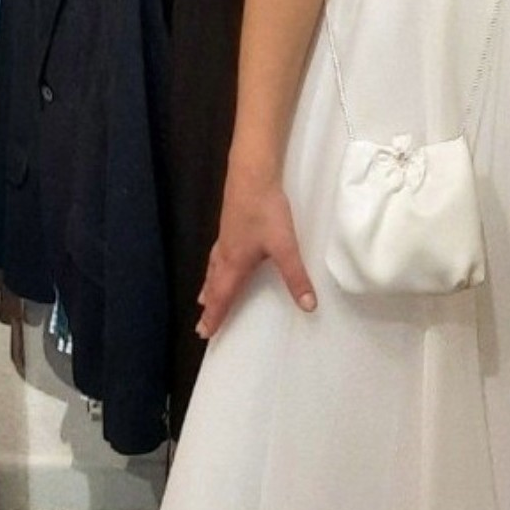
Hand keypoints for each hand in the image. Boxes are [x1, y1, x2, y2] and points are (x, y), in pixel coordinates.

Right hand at [198, 168, 316, 338]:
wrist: (251, 176)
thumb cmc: (266, 211)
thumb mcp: (285, 247)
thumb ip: (296, 277)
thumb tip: (308, 306)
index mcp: (235, 264)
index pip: (222, 297)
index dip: (214, 316)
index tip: (205, 333)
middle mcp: (226, 254)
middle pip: (213, 286)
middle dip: (209, 307)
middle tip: (201, 327)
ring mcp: (225, 238)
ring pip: (213, 270)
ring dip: (208, 287)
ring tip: (203, 298)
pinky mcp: (229, 225)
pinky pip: (216, 255)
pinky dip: (213, 267)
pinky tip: (218, 261)